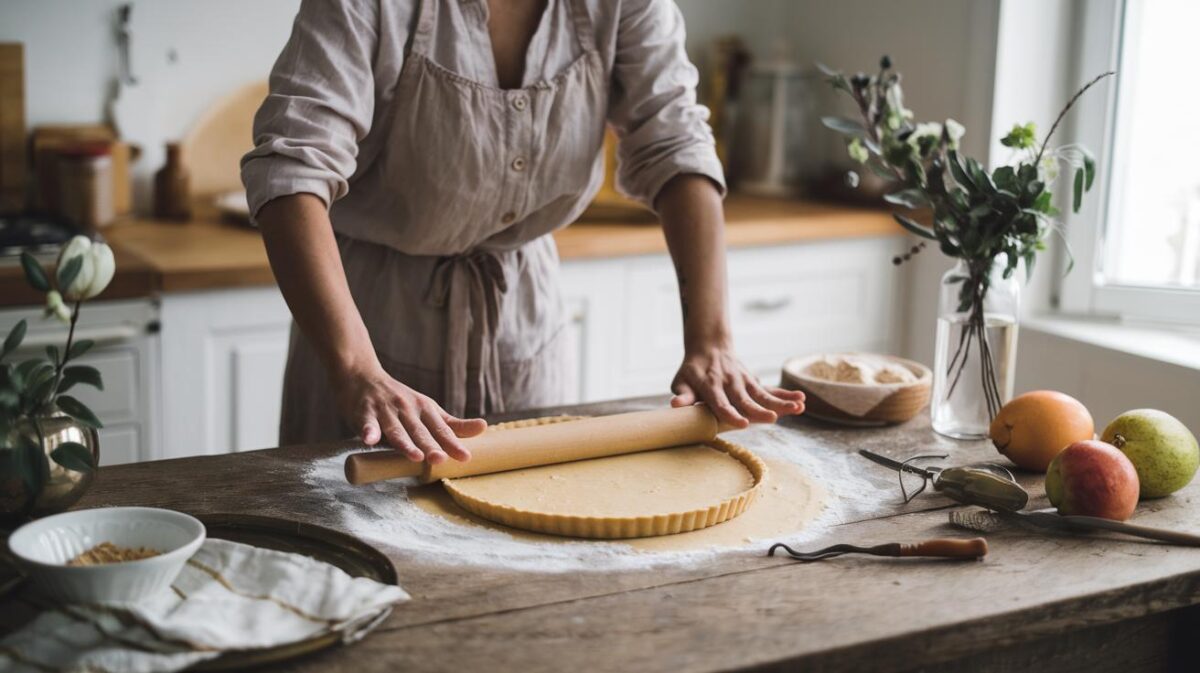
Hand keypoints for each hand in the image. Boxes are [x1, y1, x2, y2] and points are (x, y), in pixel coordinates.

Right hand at [333, 363, 486, 463]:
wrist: (363, 376)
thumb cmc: (400, 400)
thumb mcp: (428, 409)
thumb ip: (453, 424)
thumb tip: (484, 427)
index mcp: (425, 410)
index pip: (441, 429)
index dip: (452, 443)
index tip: (465, 457)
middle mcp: (408, 409)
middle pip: (420, 432)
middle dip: (431, 446)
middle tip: (440, 459)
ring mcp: (386, 410)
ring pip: (396, 430)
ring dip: (405, 443)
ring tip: (415, 456)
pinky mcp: (364, 412)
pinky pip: (367, 424)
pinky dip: (368, 431)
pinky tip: (369, 440)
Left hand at [670, 343, 805, 427]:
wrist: (709, 347)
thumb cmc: (692, 371)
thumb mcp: (681, 381)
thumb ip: (683, 395)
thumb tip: (675, 406)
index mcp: (711, 386)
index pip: (721, 403)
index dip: (731, 414)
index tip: (743, 423)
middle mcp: (731, 383)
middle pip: (747, 399)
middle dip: (760, 410)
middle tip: (774, 418)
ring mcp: (745, 382)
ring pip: (764, 394)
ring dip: (781, 401)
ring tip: (799, 407)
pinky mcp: (754, 382)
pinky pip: (771, 390)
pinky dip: (785, 394)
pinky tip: (801, 400)